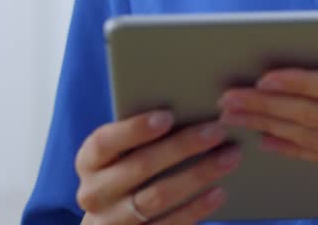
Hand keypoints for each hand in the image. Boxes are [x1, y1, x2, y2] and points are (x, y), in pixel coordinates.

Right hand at [74, 110, 240, 223]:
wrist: (111, 223)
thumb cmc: (125, 171)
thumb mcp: (122, 153)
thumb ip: (141, 134)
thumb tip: (187, 105)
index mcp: (89, 162)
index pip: (105, 142)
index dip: (135, 129)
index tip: (168, 116)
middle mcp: (95, 193)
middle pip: (140, 167)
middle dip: (182, 147)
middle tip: (217, 130)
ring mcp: (114, 221)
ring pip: (157, 197)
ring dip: (197, 175)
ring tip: (228, 157)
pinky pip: (169, 224)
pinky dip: (196, 208)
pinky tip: (219, 192)